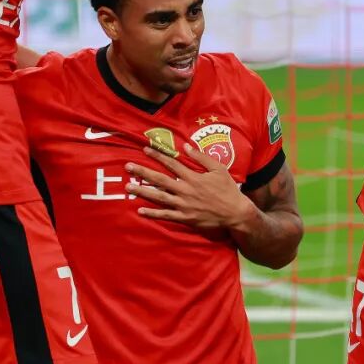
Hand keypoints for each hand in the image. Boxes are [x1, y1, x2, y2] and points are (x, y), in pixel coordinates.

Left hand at [125, 144, 253, 229]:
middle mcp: (185, 190)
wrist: (235, 213)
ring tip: (128, 186)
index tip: (145, 149)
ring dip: (142, 191)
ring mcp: (184, 205)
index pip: (171, 164)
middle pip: (160, 180)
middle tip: (128, 167)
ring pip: (159, 197)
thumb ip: (201, 157)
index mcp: (193, 177)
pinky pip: (166, 215)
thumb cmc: (227, 189)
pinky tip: (140, 210)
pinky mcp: (185, 218)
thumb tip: (185, 146)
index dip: (157, 155)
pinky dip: (153, 213)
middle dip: (143, 172)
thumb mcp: (218, 169)